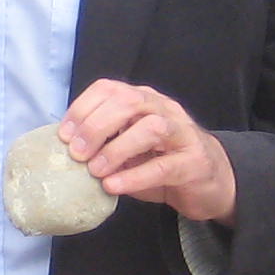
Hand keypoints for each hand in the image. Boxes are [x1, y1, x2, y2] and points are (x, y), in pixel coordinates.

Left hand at [57, 80, 235, 224]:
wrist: (211, 182)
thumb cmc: (162, 162)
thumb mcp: (129, 147)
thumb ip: (105, 142)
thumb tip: (65, 149)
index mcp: (143, 100)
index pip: (109, 89)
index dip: (82, 108)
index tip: (63, 135)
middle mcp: (164, 109)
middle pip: (128, 101)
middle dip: (96, 126)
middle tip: (76, 153)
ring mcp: (182, 134)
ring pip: (150, 127)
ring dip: (117, 148)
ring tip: (95, 170)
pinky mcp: (194, 163)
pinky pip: (164, 166)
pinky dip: (134, 176)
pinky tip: (113, 186)